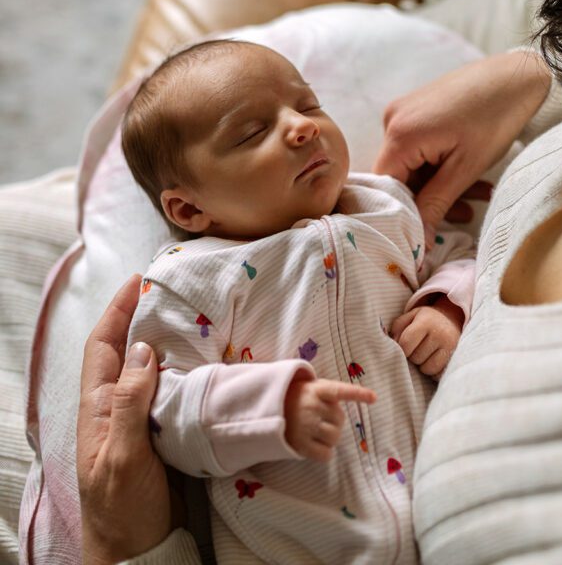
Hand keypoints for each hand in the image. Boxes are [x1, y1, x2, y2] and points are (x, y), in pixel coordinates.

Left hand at [77, 274, 172, 564]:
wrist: (138, 551)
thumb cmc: (122, 507)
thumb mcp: (123, 455)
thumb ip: (129, 402)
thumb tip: (141, 347)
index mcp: (98, 407)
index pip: (103, 346)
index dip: (117, 311)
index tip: (138, 281)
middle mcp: (116, 407)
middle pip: (125, 351)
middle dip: (142, 318)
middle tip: (172, 293)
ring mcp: (139, 420)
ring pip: (149, 369)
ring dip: (166, 341)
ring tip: (193, 318)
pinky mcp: (161, 433)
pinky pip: (170, 391)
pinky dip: (184, 370)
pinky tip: (205, 362)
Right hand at [284, 377, 375, 462]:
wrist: (270, 410)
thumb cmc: (297, 398)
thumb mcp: (311, 387)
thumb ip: (330, 393)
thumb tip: (360, 398)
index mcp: (316, 389)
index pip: (340, 391)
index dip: (358, 394)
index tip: (374, 398)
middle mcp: (312, 407)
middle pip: (340, 420)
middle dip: (335, 421)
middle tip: (323, 419)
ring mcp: (305, 426)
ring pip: (334, 437)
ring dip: (331, 437)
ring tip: (319, 432)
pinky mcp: (300, 444)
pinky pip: (325, 454)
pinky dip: (326, 453)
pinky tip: (318, 446)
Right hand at [374, 49, 550, 231]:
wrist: (516, 76)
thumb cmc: (494, 118)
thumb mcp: (465, 169)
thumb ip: (435, 205)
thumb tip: (419, 244)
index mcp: (399, 134)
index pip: (384, 187)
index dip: (403, 213)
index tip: (426, 233)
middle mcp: (393, 120)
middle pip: (399, 175)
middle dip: (431, 199)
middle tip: (466, 214)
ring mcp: (404, 112)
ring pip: (414, 164)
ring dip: (442, 183)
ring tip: (480, 193)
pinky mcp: (417, 110)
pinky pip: (421, 148)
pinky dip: (442, 164)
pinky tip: (472, 176)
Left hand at [391, 296, 464, 377]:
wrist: (452, 320)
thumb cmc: (425, 320)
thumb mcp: (411, 317)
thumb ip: (397, 328)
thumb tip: (392, 344)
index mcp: (426, 321)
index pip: (406, 343)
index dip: (402, 349)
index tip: (405, 346)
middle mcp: (441, 334)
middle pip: (416, 358)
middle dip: (413, 356)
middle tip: (419, 347)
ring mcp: (451, 348)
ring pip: (427, 369)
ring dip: (423, 365)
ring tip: (427, 354)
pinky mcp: (456, 360)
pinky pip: (438, 375)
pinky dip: (433, 371)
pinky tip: (435, 359)